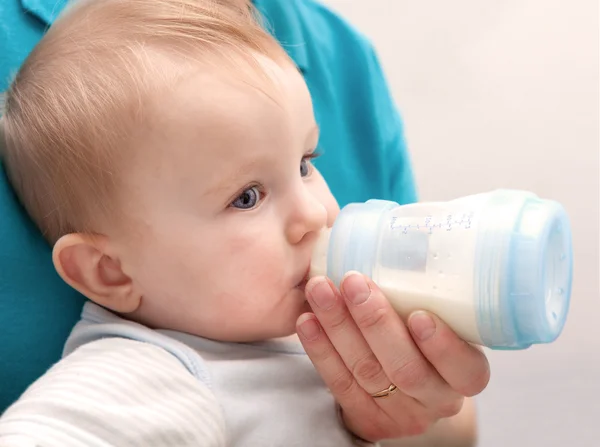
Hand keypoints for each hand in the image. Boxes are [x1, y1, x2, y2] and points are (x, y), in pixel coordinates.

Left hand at [296, 272, 489, 441]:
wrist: (408, 390)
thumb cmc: (426, 339)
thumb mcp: (444, 319)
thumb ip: (433, 289)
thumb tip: (413, 227)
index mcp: (465, 374)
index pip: (464, 368)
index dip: (443, 345)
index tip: (420, 314)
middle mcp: (436, 399)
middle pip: (406, 368)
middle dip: (376, 322)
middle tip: (353, 281)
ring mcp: (400, 413)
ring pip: (366, 371)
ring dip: (339, 326)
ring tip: (319, 289)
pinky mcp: (366, 418)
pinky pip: (339, 384)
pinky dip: (320, 350)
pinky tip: (306, 320)